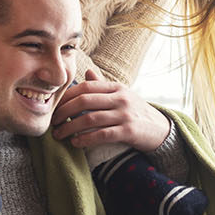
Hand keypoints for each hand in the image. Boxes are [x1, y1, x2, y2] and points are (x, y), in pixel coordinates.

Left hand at [52, 73, 173, 152]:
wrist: (162, 129)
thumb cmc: (137, 112)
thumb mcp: (123, 94)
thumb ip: (104, 85)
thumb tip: (88, 71)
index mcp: (116, 87)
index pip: (85, 87)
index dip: (66, 96)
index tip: (54, 106)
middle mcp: (120, 98)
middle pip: (84, 101)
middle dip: (64, 111)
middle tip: (53, 122)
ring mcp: (125, 115)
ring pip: (90, 119)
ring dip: (70, 128)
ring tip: (59, 135)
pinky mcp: (129, 131)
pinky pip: (102, 134)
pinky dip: (86, 139)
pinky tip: (76, 143)